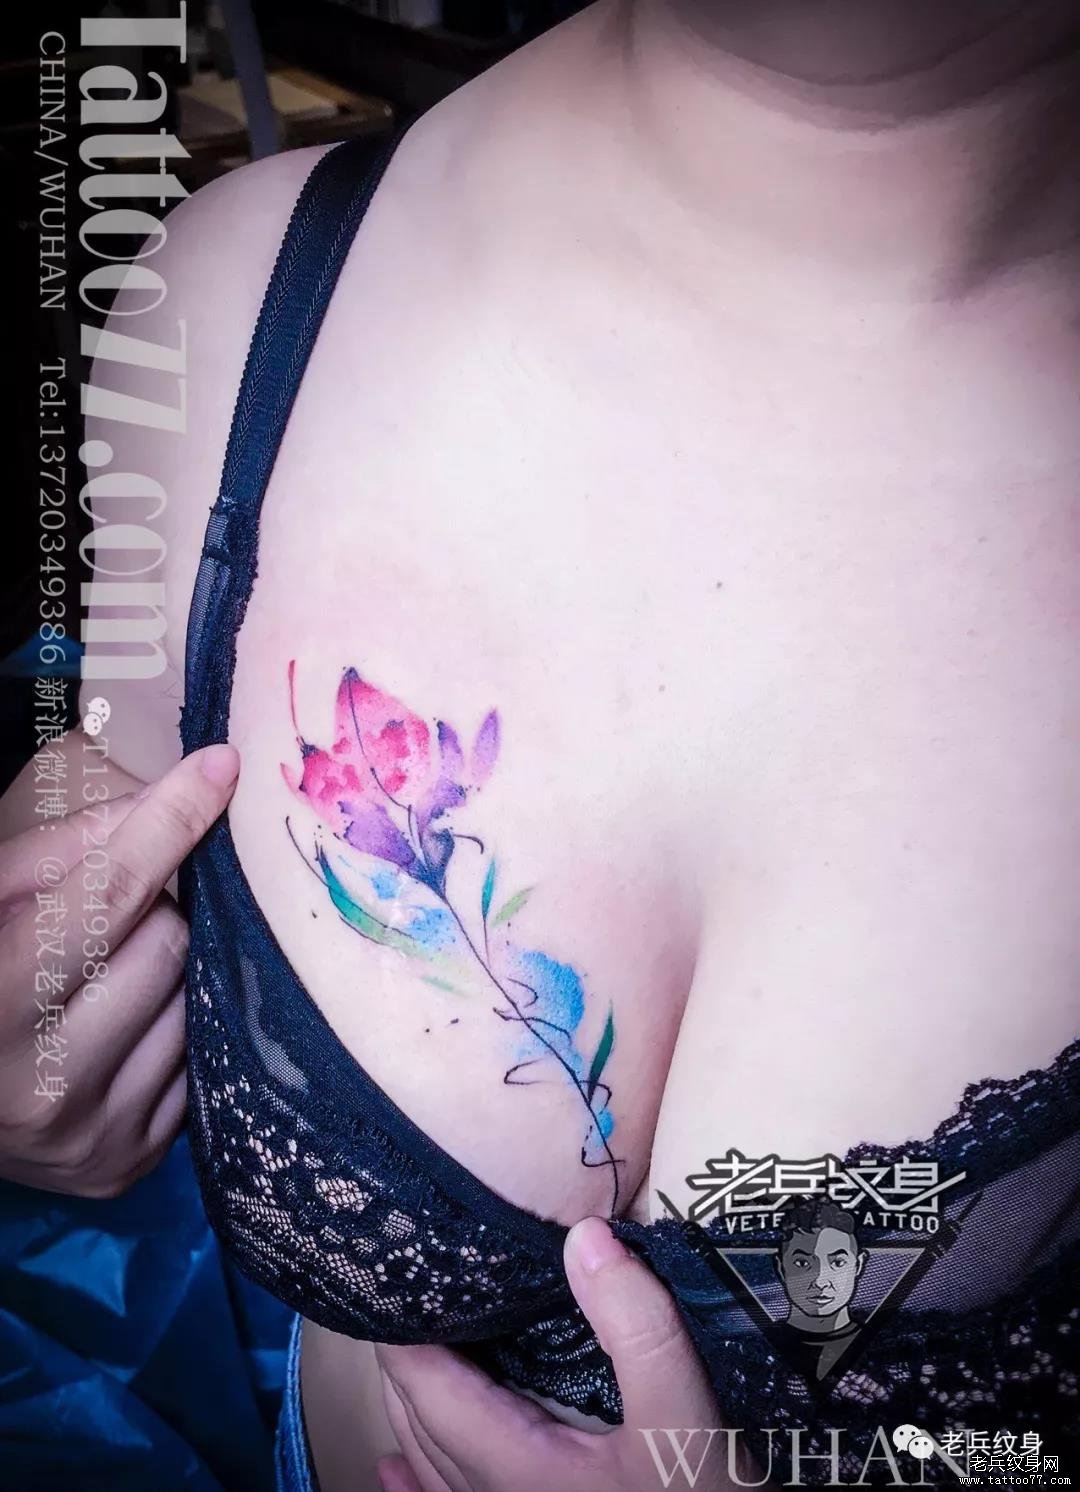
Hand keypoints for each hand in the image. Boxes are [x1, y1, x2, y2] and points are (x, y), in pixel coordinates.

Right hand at [0, 743, 238, 1197]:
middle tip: (119, 914)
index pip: (110, 893)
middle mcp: (41, 1084)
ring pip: (196, 999)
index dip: (170, 821)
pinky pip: (202, 1057)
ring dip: (172, 969)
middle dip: (154, 910)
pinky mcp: (134, 1162)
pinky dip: (178, 1026)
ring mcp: (95, 1134)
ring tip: (112, 974)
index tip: (222, 768)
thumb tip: (181, 796)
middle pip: (167, 942)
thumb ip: (70, 847)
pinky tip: (126, 1026)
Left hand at [374, 1216, 767, 1491]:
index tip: (385, 1268)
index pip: (426, 1386)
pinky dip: (415, 1479)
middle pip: (420, 1421)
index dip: (398, 1331)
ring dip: (412, 1406)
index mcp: (514, 1465)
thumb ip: (639, 1328)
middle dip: (404, 1357)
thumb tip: (584, 1236)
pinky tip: (394, 1469)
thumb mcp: (686, 1420)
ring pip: (432, 1463)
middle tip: (403, 1286)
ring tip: (403, 1351)